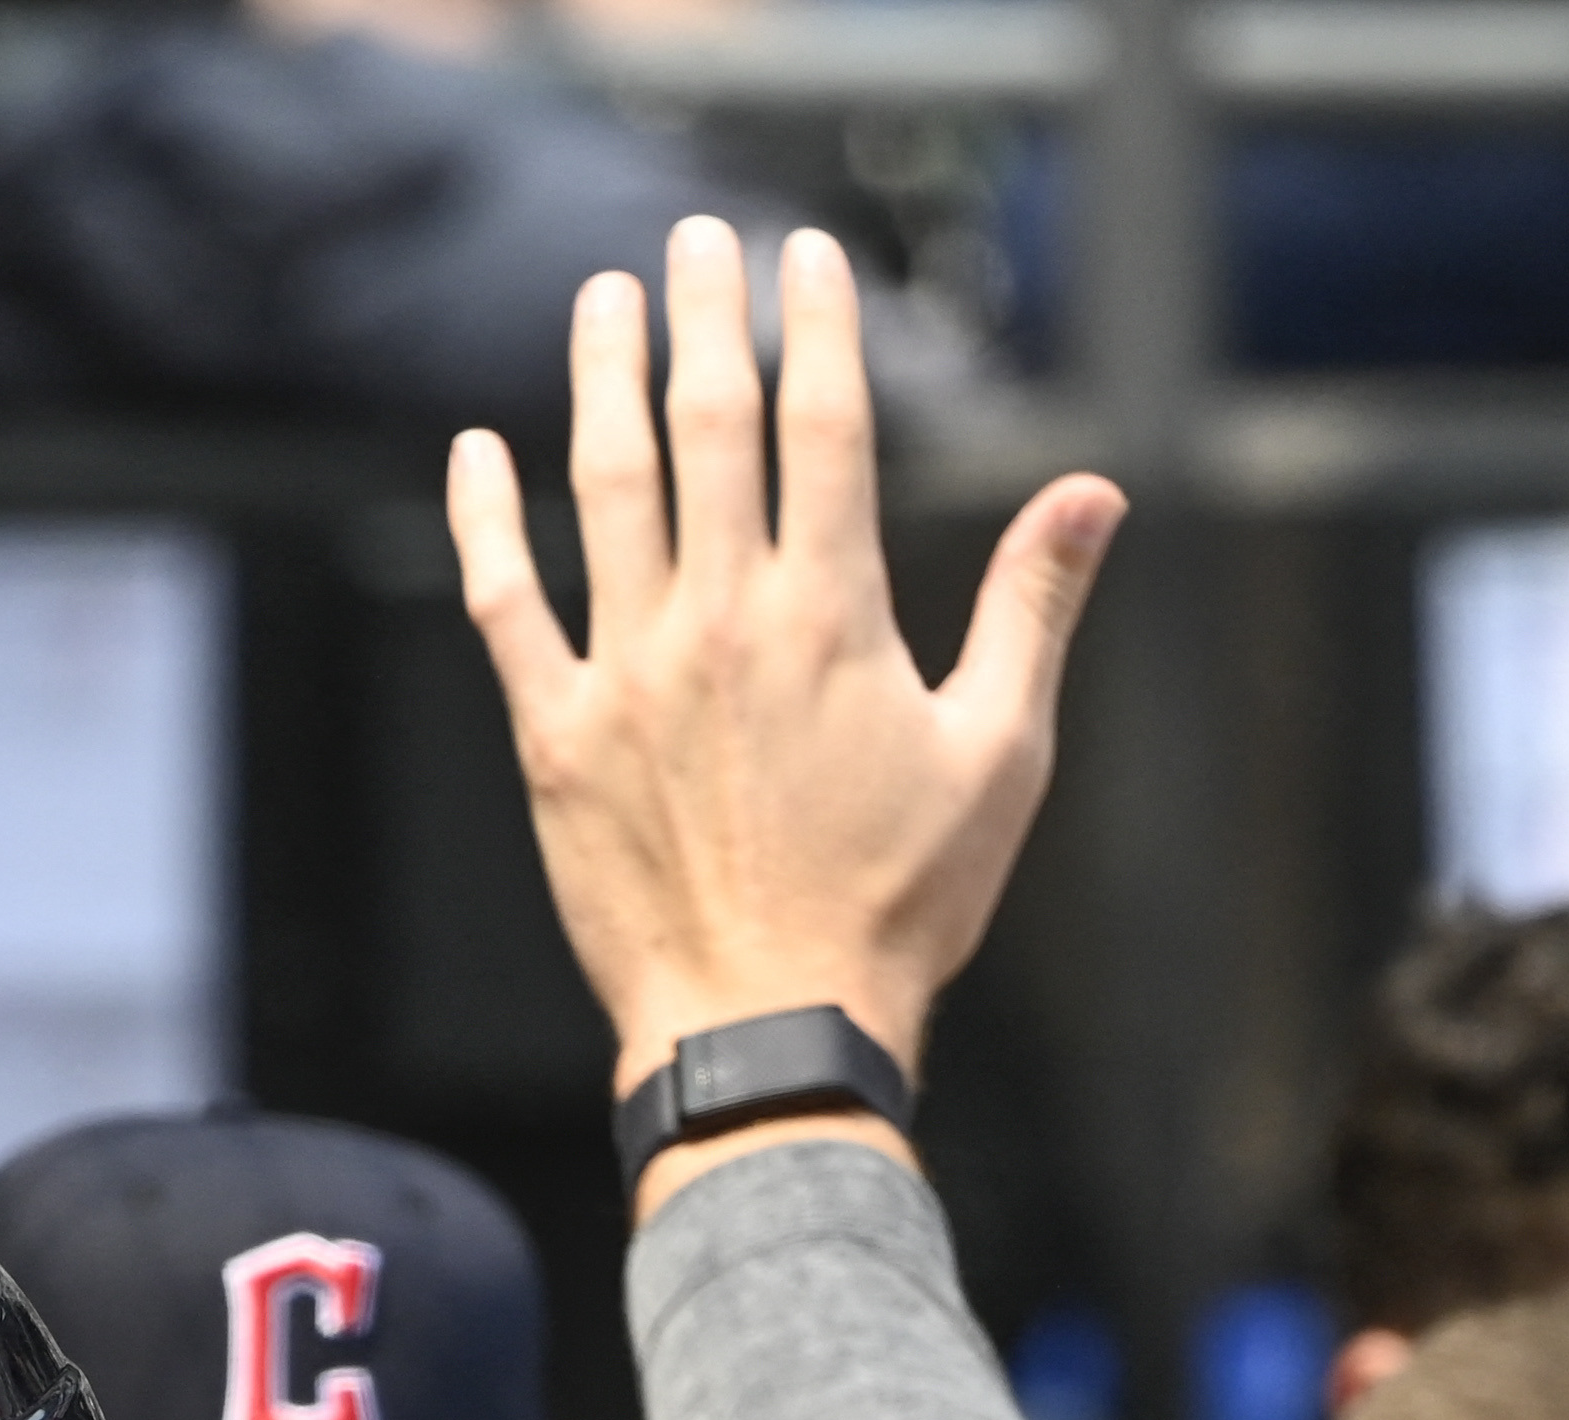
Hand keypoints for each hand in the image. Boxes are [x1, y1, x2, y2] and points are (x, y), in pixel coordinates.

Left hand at [446, 224, 1123, 1206]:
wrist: (770, 1030)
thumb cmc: (899, 909)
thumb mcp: (1000, 754)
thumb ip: (1032, 608)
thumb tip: (1092, 491)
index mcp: (833, 613)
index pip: (823, 424)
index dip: (817, 323)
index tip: (805, 254)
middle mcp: (723, 620)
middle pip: (709, 425)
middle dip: (705, 316)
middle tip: (695, 240)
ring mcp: (629, 673)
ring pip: (605, 487)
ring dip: (601, 379)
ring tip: (603, 300)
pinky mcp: (555, 736)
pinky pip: (505, 602)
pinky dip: (485, 520)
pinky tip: (476, 451)